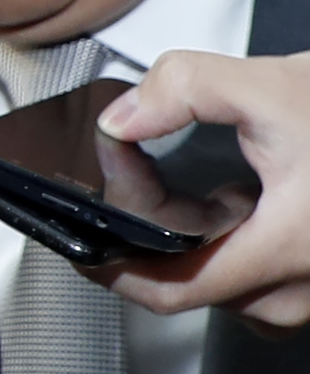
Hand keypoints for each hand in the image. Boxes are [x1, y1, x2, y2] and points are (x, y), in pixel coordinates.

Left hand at [82, 50, 309, 329]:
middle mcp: (308, 283)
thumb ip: (183, 88)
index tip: (85, 236)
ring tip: (182, 194)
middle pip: (198, 287)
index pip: (176, 289)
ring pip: (232, 286)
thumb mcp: (267, 85)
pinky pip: (262, 278)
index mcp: (288, 248)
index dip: (116, 269)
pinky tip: (233, 199)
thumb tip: (123, 119)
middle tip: (127, 193)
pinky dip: (232, 243)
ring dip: (197, 244)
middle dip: (153, 243)